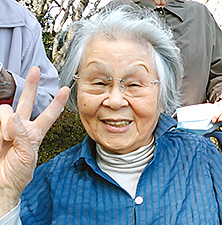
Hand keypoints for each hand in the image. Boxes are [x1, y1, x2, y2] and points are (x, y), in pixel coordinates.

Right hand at [0, 67, 69, 216]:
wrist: (0, 185)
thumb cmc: (17, 175)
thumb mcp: (28, 157)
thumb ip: (24, 137)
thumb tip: (15, 119)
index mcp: (35, 134)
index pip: (49, 115)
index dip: (57, 103)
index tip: (66, 90)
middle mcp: (21, 127)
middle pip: (27, 102)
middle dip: (31, 86)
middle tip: (35, 70)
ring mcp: (6, 127)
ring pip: (7, 110)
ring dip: (6, 123)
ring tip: (4, 139)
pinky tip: (0, 136)